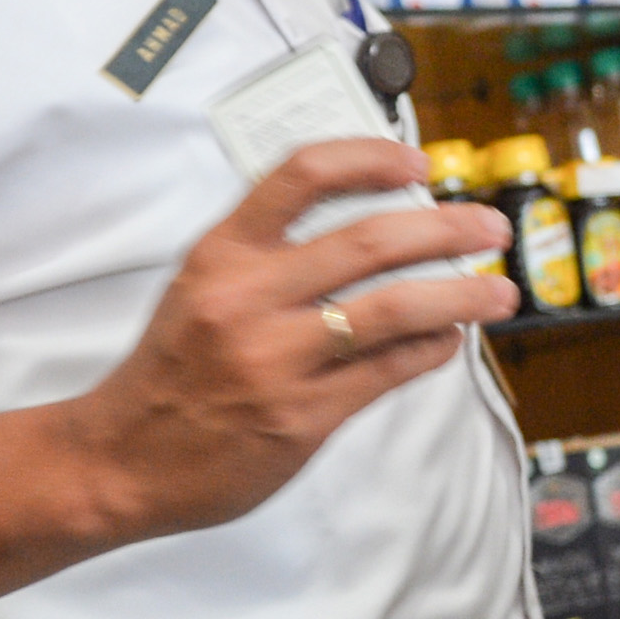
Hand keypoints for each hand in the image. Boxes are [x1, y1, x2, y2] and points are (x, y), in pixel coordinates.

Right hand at [57, 140, 516, 549]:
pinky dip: (431, 349)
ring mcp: (278, 361)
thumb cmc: (171, 371)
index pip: (303, 176)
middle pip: (369, 241)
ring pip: (395, 309)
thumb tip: (372, 230)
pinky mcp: (303, 417)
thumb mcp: (201, 288)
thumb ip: (270, 256)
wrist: (120, 459)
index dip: (370, 159)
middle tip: (489, 225)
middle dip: (446, 228)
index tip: (416, 162)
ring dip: (461, 294)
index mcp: (221, 254)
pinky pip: (388, 371)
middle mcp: (249, 299)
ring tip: (499, 291)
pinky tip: (449, 339)